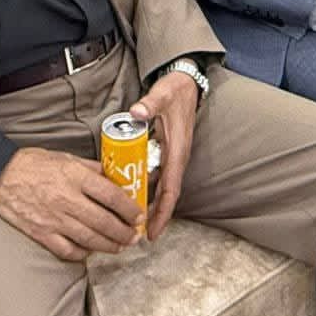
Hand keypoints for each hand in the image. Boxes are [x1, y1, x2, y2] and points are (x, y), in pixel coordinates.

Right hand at [0, 146, 141, 261]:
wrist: (0, 175)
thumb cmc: (33, 164)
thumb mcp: (67, 158)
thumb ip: (92, 169)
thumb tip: (115, 177)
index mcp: (75, 177)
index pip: (112, 196)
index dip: (130, 209)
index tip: (139, 215)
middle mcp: (67, 199)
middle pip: (105, 222)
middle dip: (125, 232)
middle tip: (134, 236)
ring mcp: (54, 219)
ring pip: (90, 239)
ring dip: (110, 245)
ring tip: (120, 246)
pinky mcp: (41, 233)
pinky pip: (68, 250)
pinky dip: (83, 253)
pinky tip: (92, 251)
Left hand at [129, 70, 199, 239]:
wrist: (186, 82)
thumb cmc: (175, 91)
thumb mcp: (162, 95)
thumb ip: (149, 104)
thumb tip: (137, 112)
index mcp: (177, 151)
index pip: (171, 190)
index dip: (162, 213)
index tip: (152, 232)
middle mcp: (176, 158)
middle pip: (165, 195)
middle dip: (153, 216)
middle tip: (135, 234)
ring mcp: (171, 155)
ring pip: (160, 186)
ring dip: (147, 202)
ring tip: (128, 219)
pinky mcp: (165, 151)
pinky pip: (155, 175)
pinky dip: (143, 185)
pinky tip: (128, 190)